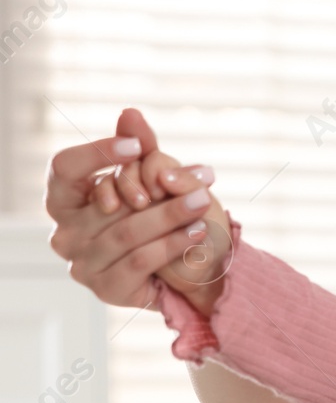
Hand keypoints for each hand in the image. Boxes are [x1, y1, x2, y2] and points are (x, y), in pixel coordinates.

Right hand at [47, 108, 230, 314]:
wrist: (184, 270)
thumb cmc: (158, 217)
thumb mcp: (151, 178)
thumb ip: (139, 146)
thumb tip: (131, 113)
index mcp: (64, 199)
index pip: (64, 168)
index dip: (98, 154)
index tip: (138, 147)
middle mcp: (64, 233)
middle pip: (109, 203)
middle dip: (158, 189)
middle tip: (202, 181)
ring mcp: (82, 264)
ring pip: (127, 232)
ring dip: (172, 216)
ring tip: (204, 203)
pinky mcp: (106, 289)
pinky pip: (141, 261)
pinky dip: (172, 244)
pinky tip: (197, 233)